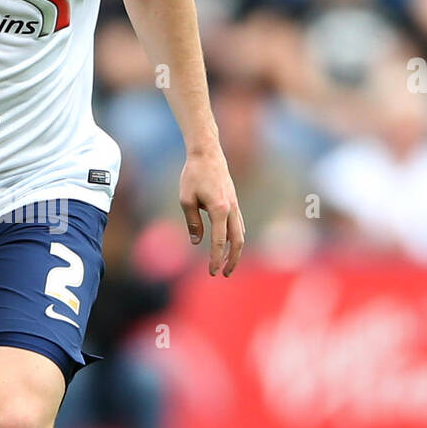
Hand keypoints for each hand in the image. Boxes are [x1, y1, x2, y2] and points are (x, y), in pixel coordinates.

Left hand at [180, 146, 244, 276]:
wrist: (207, 153)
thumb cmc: (193, 175)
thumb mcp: (186, 199)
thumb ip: (193, 222)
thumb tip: (197, 241)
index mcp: (219, 209)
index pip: (220, 241)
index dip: (216, 259)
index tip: (212, 272)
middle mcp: (231, 209)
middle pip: (237, 241)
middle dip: (232, 260)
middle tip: (224, 274)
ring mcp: (235, 205)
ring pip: (240, 233)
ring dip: (235, 251)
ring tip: (227, 263)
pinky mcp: (234, 202)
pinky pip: (238, 224)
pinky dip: (235, 238)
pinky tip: (228, 244)